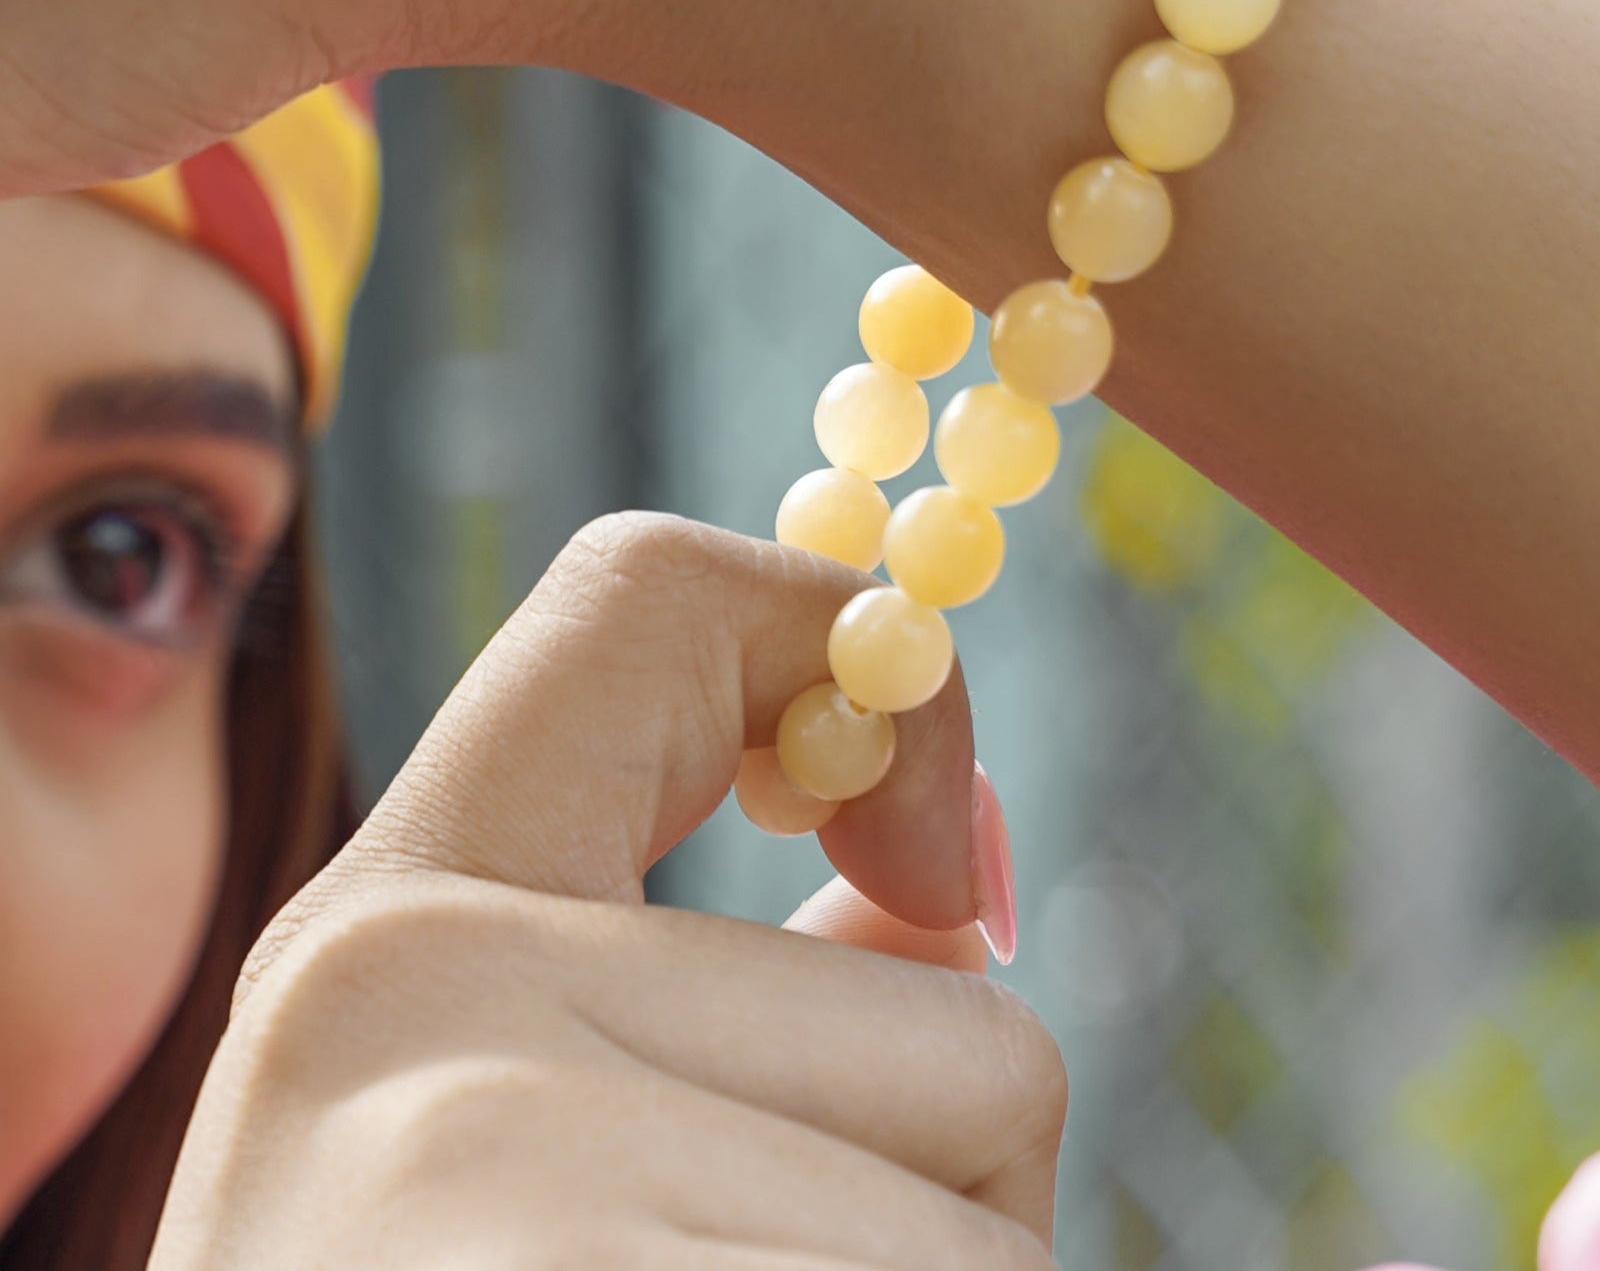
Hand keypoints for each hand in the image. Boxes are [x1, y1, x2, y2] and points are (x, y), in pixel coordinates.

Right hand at [147, 515, 1061, 1269]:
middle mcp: (420, 1018)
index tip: (938, 854)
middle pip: (979, 1043)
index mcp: (387, 941)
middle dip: (939, 1218)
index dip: (865, 666)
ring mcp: (509, 1202)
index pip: (650, 604)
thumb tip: (951, 894)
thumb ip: (702, 1011)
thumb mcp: (505, 1174)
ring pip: (1000, 1239)